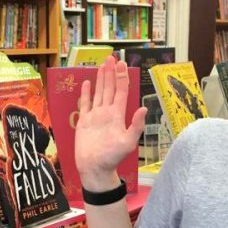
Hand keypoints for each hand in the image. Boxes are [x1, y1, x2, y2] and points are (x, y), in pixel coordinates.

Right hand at [75, 56, 146, 189]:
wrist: (95, 168)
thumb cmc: (112, 158)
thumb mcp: (128, 143)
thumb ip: (136, 126)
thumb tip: (144, 108)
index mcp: (117, 115)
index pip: (121, 92)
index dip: (122, 78)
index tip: (123, 64)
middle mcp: (107, 112)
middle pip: (110, 88)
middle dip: (111, 73)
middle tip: (112, 58)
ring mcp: (96, 116)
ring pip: (99, 93)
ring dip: (101, 79)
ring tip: (103, 65)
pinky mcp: (84, 122)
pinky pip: (85, 104)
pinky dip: (86, 93)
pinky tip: (88, 83)